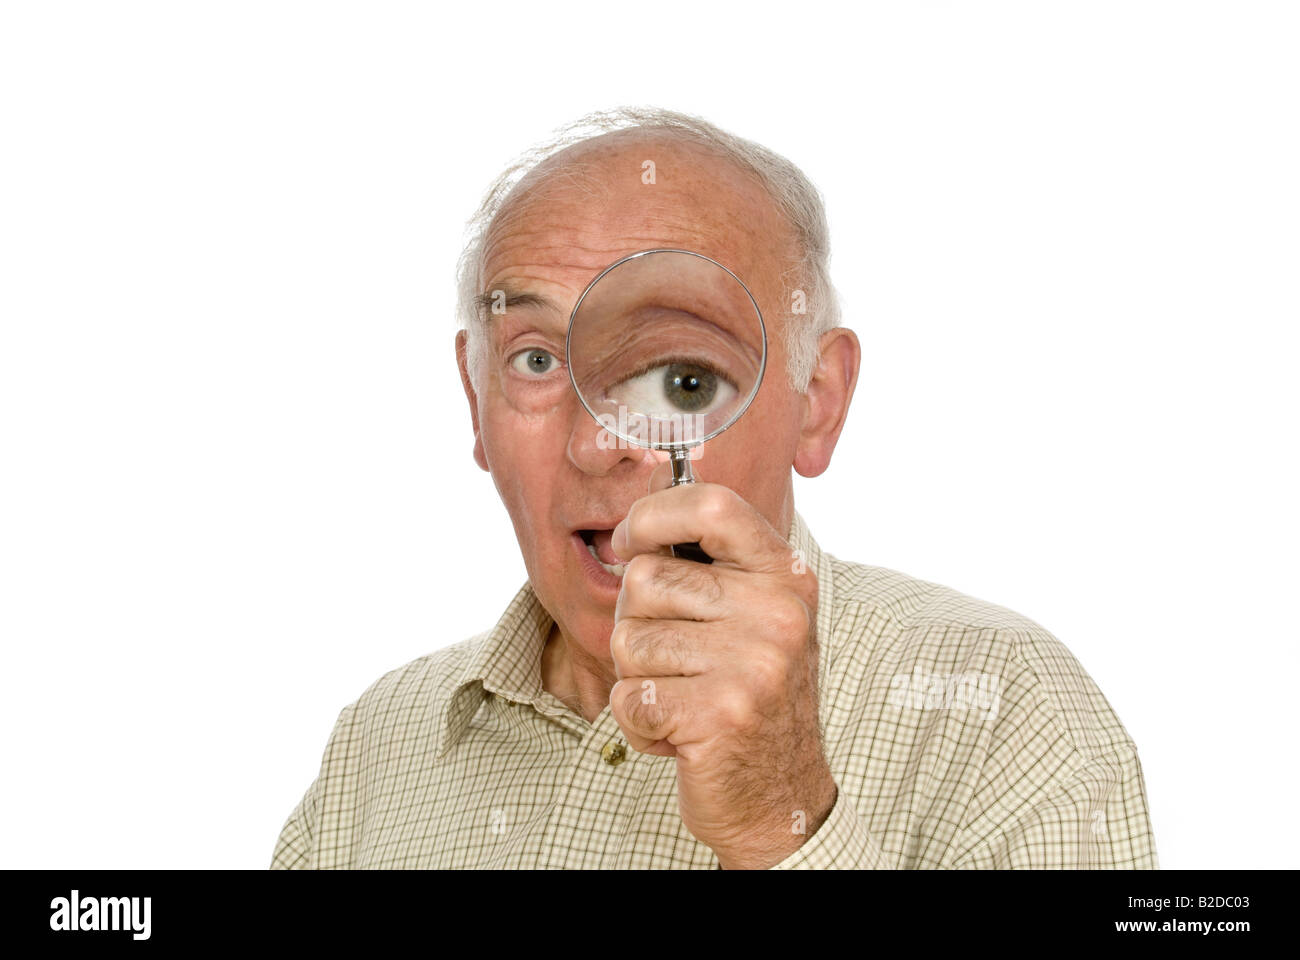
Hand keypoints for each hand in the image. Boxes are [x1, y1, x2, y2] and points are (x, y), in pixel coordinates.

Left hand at [608, 478, 836, 869]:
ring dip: (639, 678)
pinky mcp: (720, 714)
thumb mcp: (753, 615)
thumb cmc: (752, 698)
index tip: (628, 542)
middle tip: (678, 664)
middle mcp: (777, 612)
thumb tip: (643, 495)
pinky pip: (627, 695)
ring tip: (685, 700)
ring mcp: (752, 663)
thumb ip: (709, 560)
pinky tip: (679, 735)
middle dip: (638, 624)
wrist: (785, 800)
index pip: (711, 504)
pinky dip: (637, 722)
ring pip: (629, 639)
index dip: (651, 515)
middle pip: (645, 578)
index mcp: (785, 576)